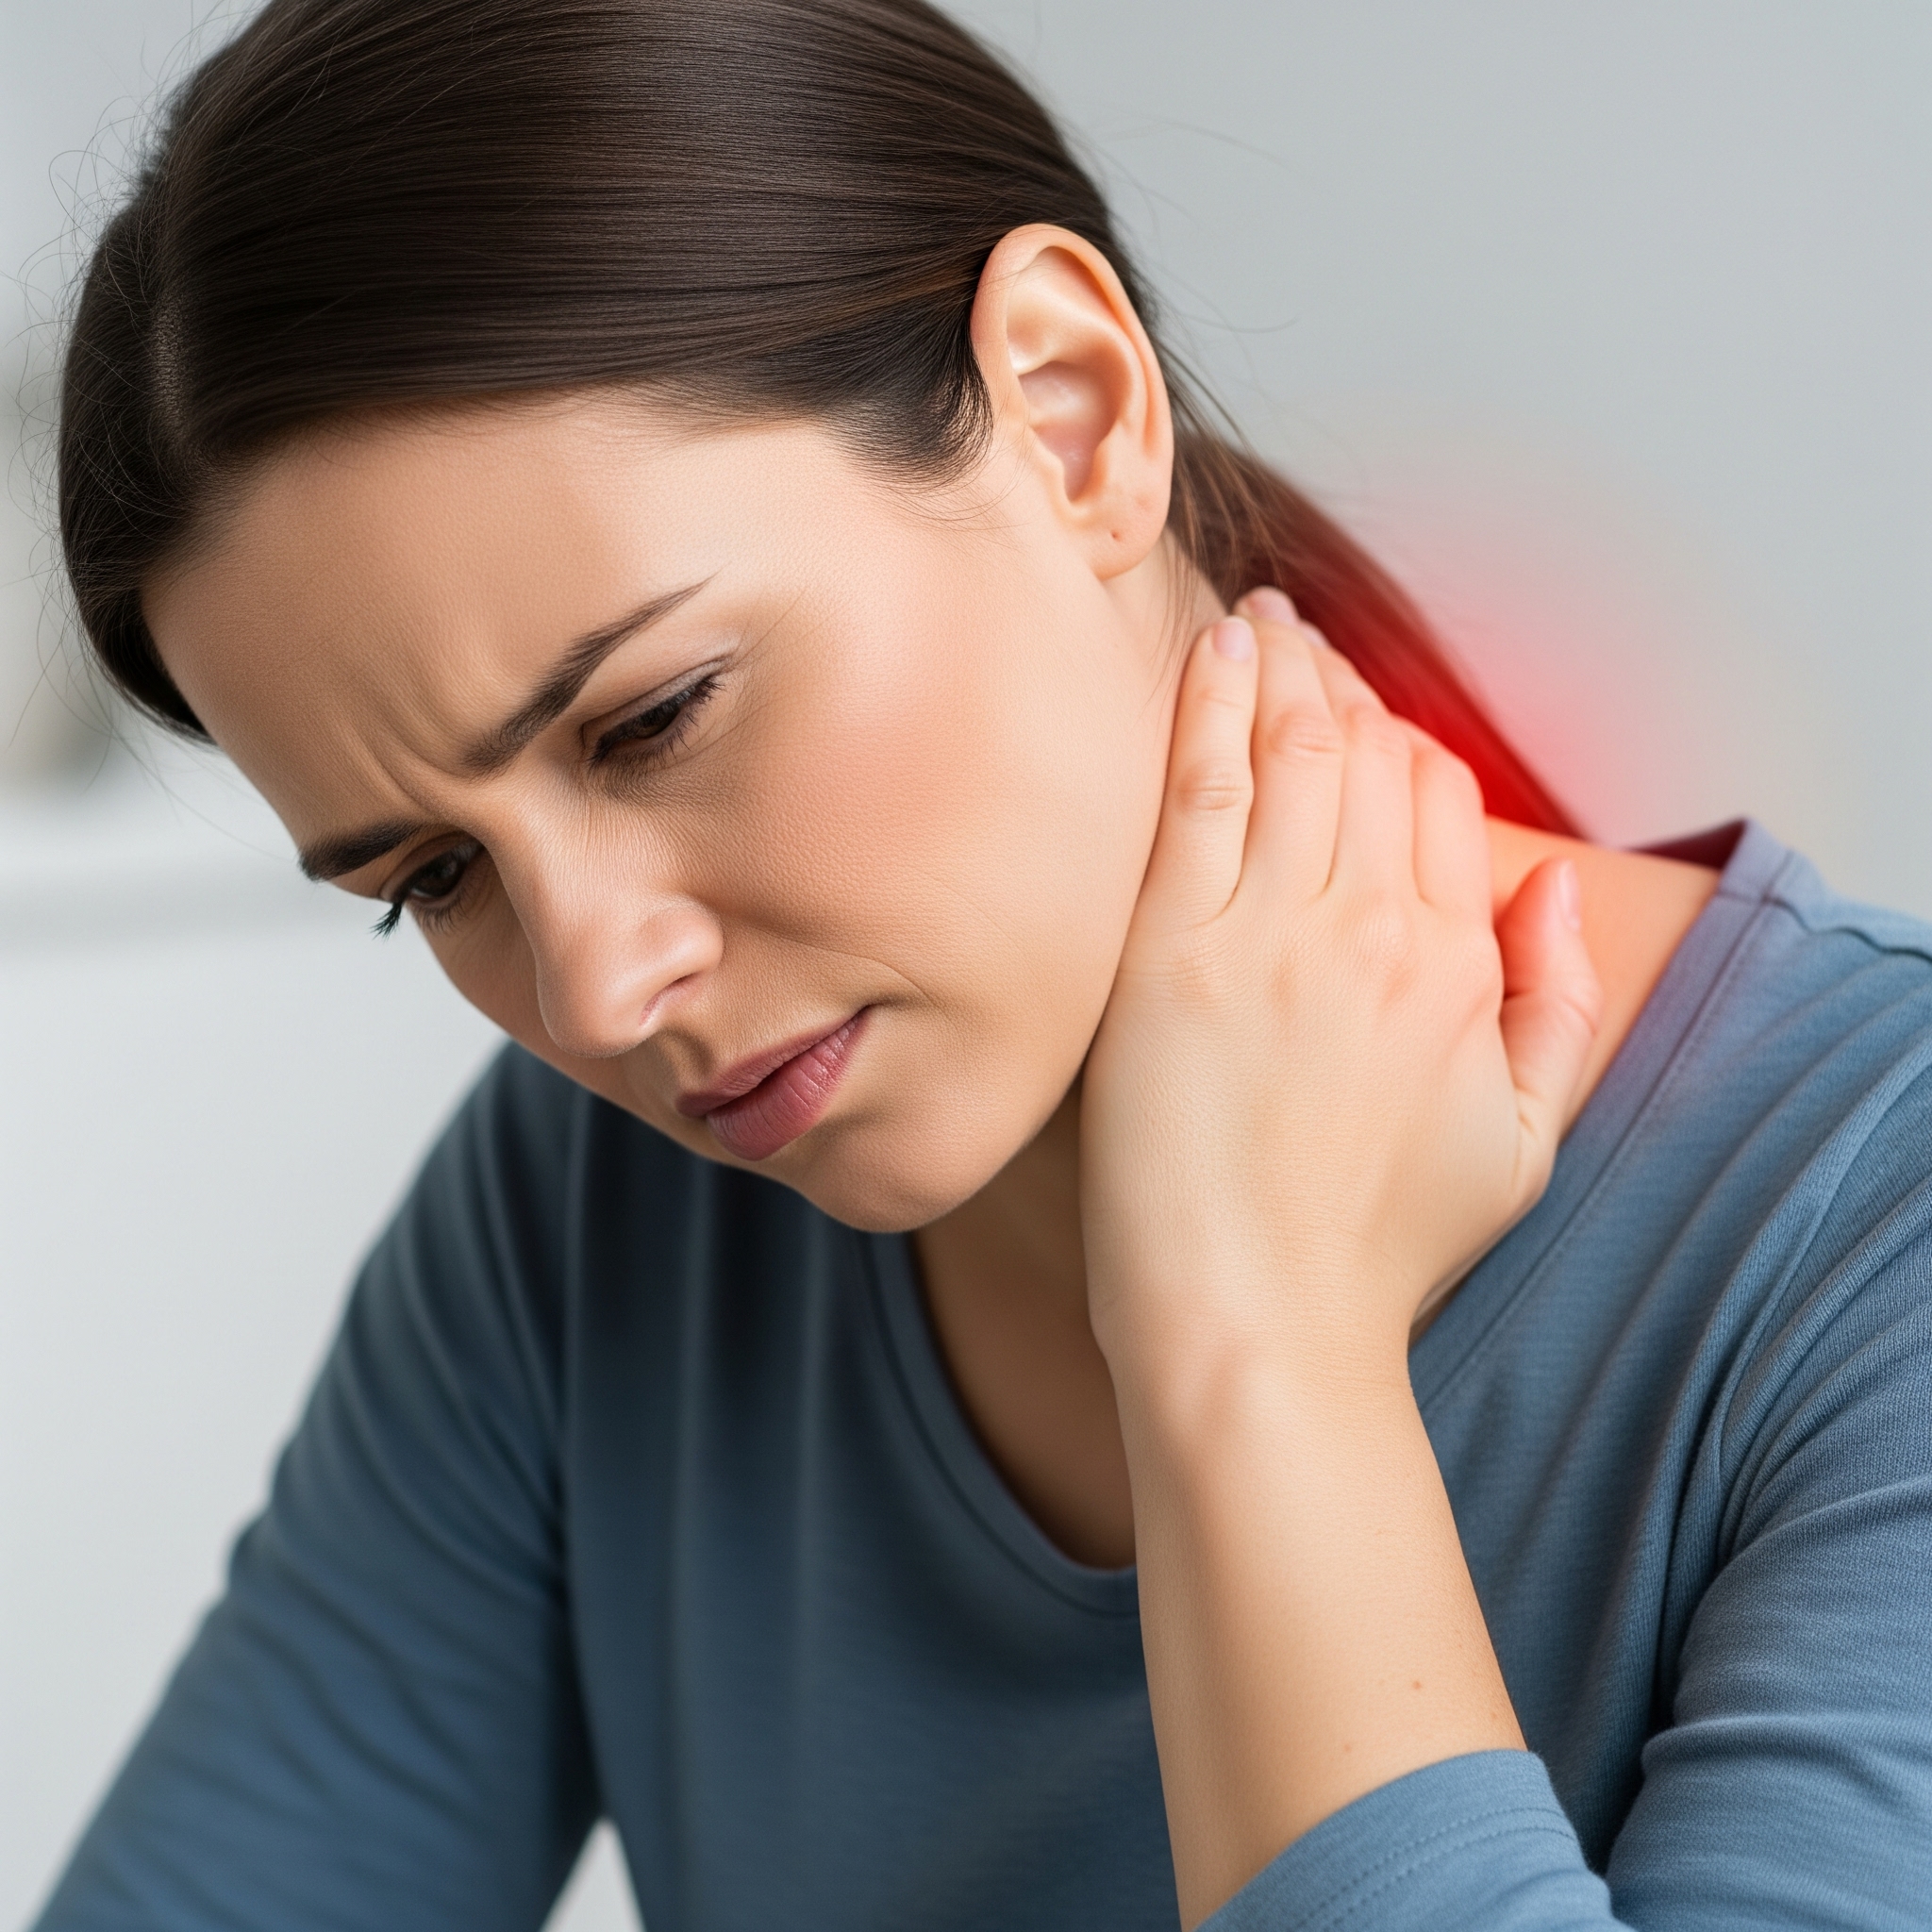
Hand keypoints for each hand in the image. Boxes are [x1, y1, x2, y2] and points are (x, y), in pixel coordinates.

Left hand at [1078, 588, 1603, 1925]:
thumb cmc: (1376, 1249)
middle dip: (1338, 681)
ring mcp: (1270, 932)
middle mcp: (1374, 929)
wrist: (1255, 1322)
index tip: (1364, 720)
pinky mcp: (1172, 950)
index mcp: (1458, 965)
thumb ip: (1556, 1001)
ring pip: (1293, 749)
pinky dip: (1213, 706)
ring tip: (1261, 617)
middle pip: (1370, 753)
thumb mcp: (1524, 1141)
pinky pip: (1202, 789)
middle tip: (1298, 636)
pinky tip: (1213, 648)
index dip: (1405, 744)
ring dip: (1281, 669)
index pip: (1444, 796)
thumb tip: (1549, 883)